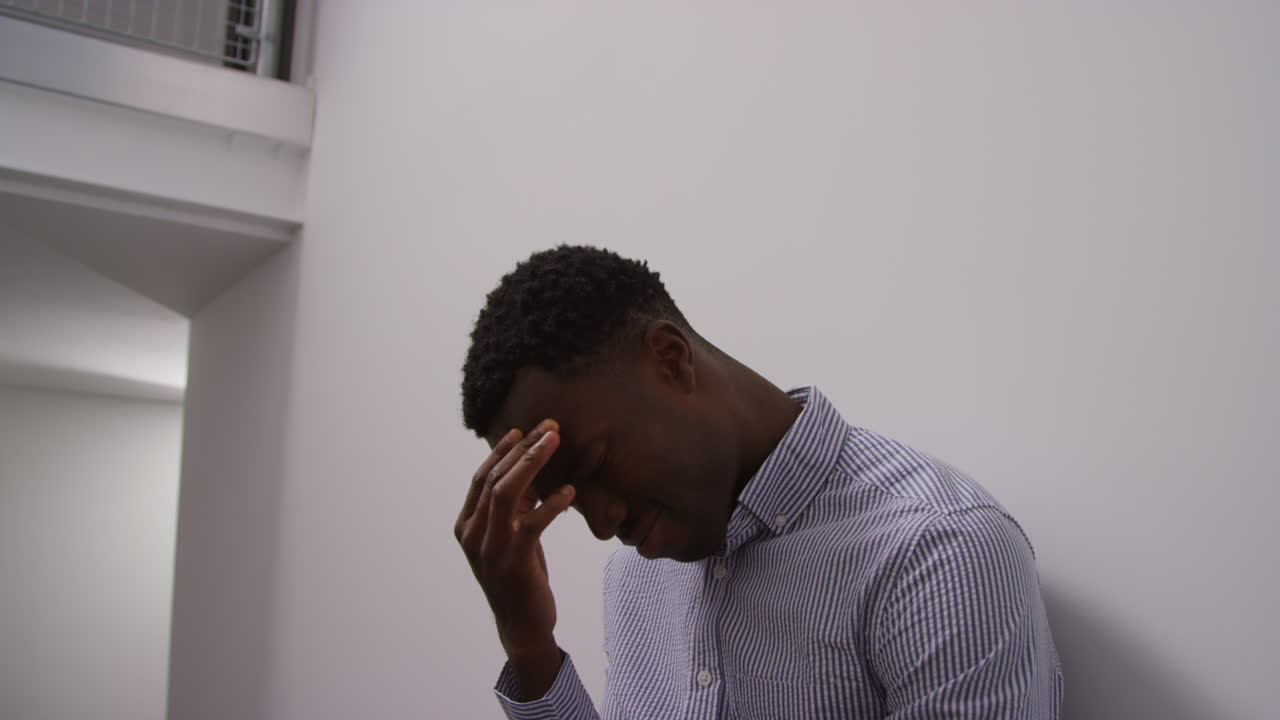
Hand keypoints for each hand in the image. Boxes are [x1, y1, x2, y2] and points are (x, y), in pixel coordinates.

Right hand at [454, 420, 575, 697]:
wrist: (522, 625)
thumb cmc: (519, 576)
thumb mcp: (510, 536)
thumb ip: (513, 508)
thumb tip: (529, 472)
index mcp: (466, 525)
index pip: (481, 478)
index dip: (501, 452)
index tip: (523, 430)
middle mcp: (473, 535)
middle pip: (495, 479)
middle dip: (523, 450)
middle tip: (550, 428)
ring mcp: (491, 549)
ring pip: (507, 494)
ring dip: (533, 464)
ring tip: (556, 443)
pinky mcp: (514, 562)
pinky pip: (532, 524)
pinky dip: (551, 505)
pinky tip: (569, 492)